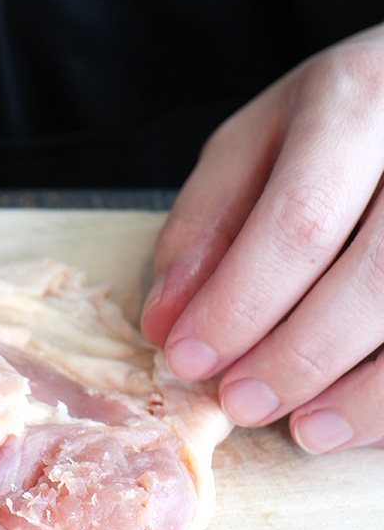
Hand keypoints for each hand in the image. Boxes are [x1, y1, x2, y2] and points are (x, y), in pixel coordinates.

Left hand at [141, 22, 383, 453]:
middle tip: (241, 403)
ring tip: (304, 429)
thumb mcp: (257, 143)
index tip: (188, 359)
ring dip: (366, 389)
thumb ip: (206, 224)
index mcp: (359, 99)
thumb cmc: (341, 121)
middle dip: (299, 354)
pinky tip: (361, 422)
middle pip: (379, 271)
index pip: (300, 219)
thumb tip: (167, 323)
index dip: (240, 302)